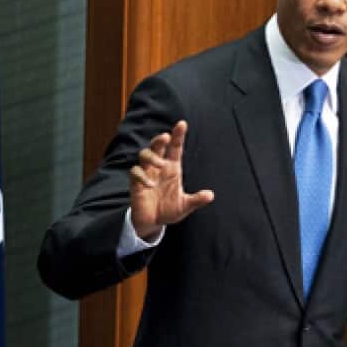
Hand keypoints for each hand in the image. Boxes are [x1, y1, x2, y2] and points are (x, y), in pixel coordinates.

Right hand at [129, 120, 214, 239]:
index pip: (175, 148)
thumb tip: (210, 195)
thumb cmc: (169, 210)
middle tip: (166, 137)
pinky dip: (142, 175)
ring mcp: (147, 173)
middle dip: (160, 139)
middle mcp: (159, 167)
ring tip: (160, 164)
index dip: (178, 135)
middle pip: (157, 146)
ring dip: (152, 156)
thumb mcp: (185, 206)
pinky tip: (150, 184)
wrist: (153, 222)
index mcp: (172, 169)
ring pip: (144, 154)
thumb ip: (196, 200)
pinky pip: (136, 172)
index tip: (182, 123)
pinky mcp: (136, 182)